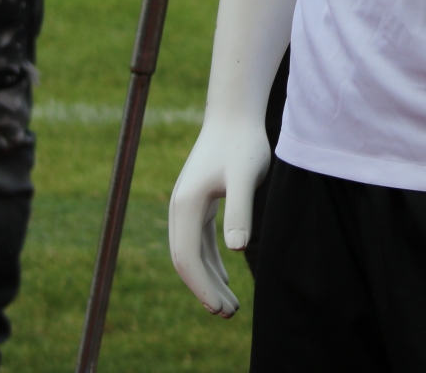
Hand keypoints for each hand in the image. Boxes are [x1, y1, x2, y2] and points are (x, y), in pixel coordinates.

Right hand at [169, 108, 275, 315]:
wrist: (234, 113)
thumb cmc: (243, 143)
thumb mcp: (245, 176)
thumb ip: (240, 210)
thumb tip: (236, 249)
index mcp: (186, 206)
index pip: (187, 258)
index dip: (202, 286)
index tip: (220, 307)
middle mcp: (179, 208)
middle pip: (186, 260)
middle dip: (204, 289)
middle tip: (229, 313)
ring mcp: (187, 205)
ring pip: (192, 253)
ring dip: (208, 279)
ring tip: (230, 305)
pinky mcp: (199, 202)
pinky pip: (200, 241)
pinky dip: (210, 262)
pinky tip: (225, 277)